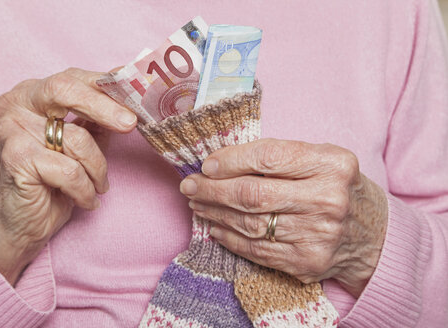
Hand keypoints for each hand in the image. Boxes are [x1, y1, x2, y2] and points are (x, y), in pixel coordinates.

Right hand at [0, 67, 135, 284]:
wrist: (24, 223)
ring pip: (77, 139)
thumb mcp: (81, 141)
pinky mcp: (16, 159)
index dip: (107, 85)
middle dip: (104, 107)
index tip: (138, 92)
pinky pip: (70, 171)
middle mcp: (15, 104)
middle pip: (65, 89)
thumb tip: (133, 92)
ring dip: (97, 169)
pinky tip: (86, 199)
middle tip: (131, 123)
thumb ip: (99, 117)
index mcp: (31, 92)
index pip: (73, 78)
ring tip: (98, 185)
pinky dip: (85, 190)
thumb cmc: (55, 179)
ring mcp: (12, 129)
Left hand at [180, 138, 387, 296]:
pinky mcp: (307, 262)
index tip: (207, 164)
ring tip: (198, 204)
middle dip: (213, 190)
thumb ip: (280, 156)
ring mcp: (318, 236)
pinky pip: (257, 250)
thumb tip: (222, 163)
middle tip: (190, 186)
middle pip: (253, 194)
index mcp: (332, 165)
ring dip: (216, 214)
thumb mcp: (323, 160)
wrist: (373, 235)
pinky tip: (216, 227)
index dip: (231, 160)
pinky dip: (230, 238)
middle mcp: (327, 200)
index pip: (269, 157)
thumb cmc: (339, 189)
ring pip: (250, 224)